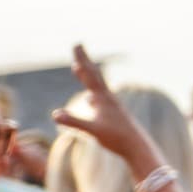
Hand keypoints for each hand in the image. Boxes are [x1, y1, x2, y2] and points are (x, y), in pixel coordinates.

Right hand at [52, 45, 161, 169]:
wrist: (137, 147)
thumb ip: (74, 122)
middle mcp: (108, 98)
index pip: (90, 74)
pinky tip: (90, 99)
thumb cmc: (117, 138)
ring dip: (87, 77)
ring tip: (80, 69)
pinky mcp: (112, 115)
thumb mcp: (92, 130)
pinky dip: (92, 95)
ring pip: (96, 87)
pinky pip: (99, 101)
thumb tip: (54, 114)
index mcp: (103, 98)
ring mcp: (111, 106)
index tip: (76, 43)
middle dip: (83, 61)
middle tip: (78, 45)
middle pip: (93, 75)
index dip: (82, 59)